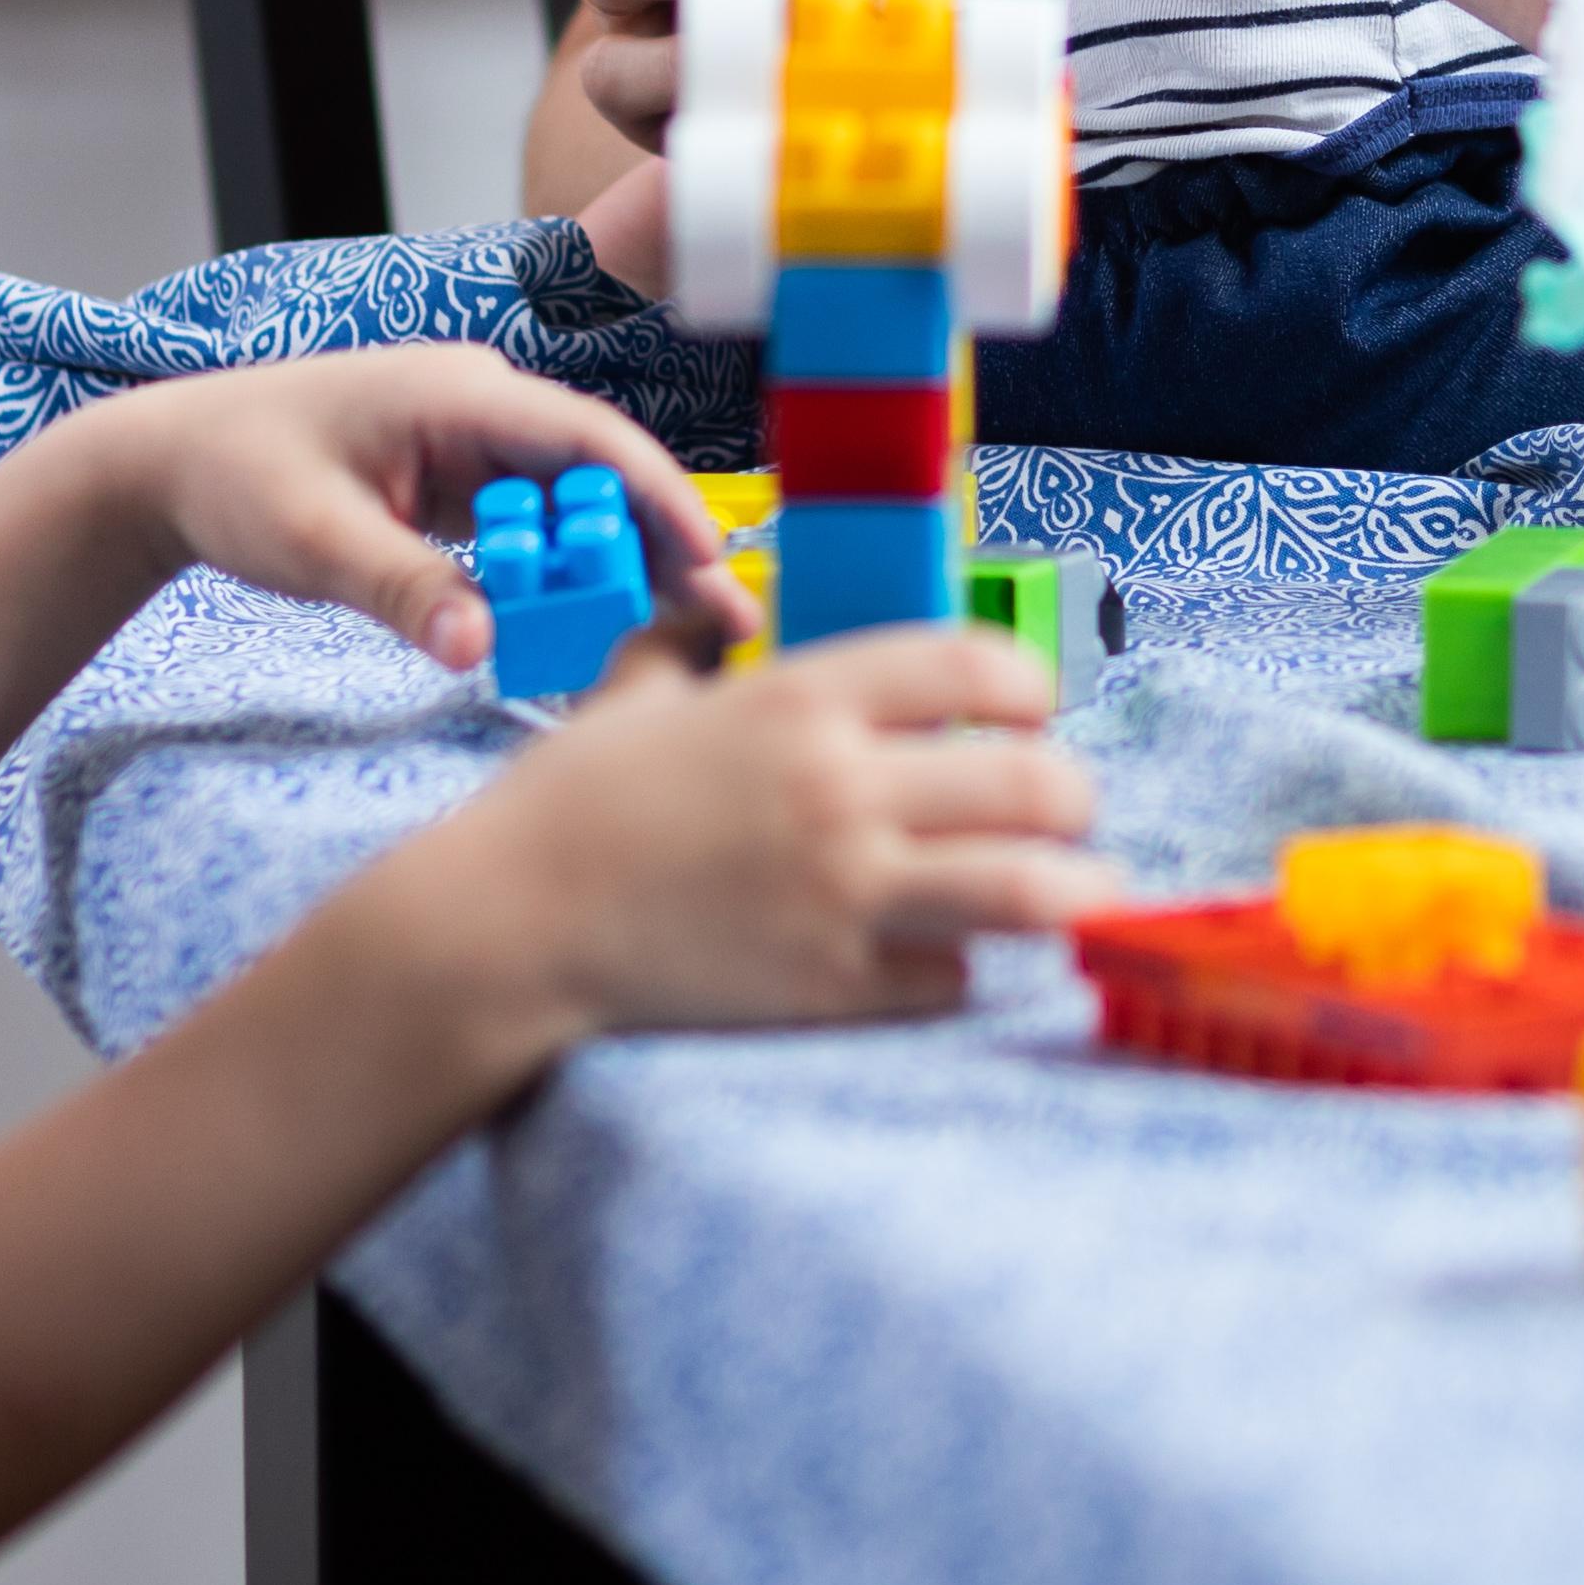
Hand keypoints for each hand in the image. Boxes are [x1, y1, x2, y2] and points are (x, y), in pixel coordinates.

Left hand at [60, 346, 753, 681]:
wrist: (167, 463)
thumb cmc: (233, 474)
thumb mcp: (312, 536)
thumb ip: (401, 588)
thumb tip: (480, 651)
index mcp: (458, 392)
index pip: (588, 439)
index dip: (660, 496)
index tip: (709, 558)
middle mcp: (482, 409)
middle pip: (600, 478)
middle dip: (664, 546)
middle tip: (726, 619)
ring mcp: (473, 448)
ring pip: (575, 509)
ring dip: (622, 568)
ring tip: (688, 635)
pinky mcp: (460, 488)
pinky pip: (536, 533)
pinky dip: (568, 577)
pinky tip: (604, 629)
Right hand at [422, 628, 1121, 1040]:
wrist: (509, 925)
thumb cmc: (568, 802)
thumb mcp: (635, 686)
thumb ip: (695, 630)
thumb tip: (731, 594)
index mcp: (803, 701)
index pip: (979, 666)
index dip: (1033, 686)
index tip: (1032, 708)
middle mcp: (841, 791)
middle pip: (1039, 783)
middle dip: (1074, 794)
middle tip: (1064, 808)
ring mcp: (844, 895)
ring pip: (1028, 890)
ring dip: (1068, 887)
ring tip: (1073, 889)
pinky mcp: (832, 989)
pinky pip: (954, 978)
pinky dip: (966, 967)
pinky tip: (950, 955)